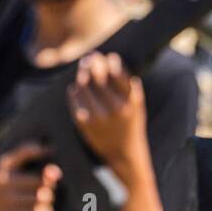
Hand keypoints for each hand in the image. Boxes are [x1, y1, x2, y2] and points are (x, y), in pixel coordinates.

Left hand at [67, 52, 148, 176]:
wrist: (123, 153)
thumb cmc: (130, 123)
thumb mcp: (137, 104)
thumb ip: (128, 83)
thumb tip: (109, 58)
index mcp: (131, 101)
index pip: (117, 73)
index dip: (111, 61)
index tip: (109, 57)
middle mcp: (115, 108)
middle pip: (98, 77)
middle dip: (92, 64)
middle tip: (89, 58)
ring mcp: (98, 116)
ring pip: (84, 85)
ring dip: (82, 75)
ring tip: (83, 71)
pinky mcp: (84, 123)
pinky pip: (75, 98)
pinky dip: (74, 91)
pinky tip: (76, 88)